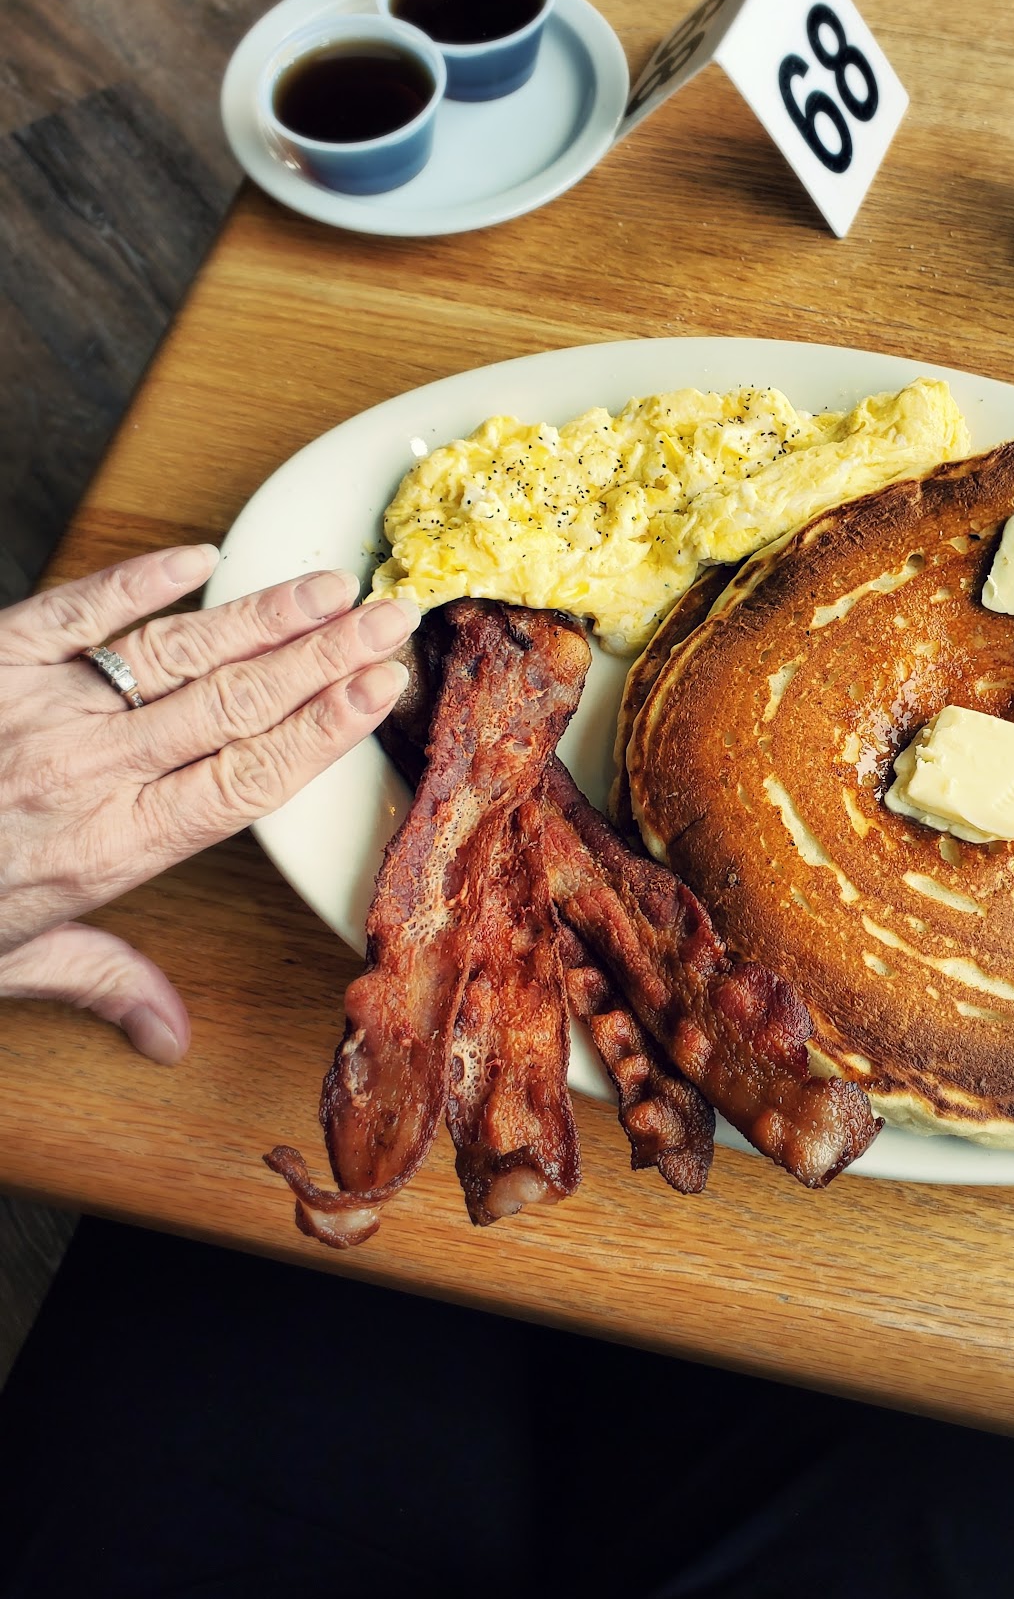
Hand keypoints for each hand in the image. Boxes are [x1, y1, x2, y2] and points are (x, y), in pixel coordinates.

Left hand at [0, 545, 418, 1062]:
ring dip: (263, 617)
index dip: (322, 730)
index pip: (246, 780)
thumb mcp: (12, 964)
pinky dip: (138, 582)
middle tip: (390, 615)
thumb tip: (173, 1040)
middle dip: (325, 659)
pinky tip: (198, 558)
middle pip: (236, 707)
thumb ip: (103, 983)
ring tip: (328, 588)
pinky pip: (80, 613)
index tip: (378, 691)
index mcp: (111, 848)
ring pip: (179, 655)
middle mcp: (89, 774)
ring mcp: (43, 710)